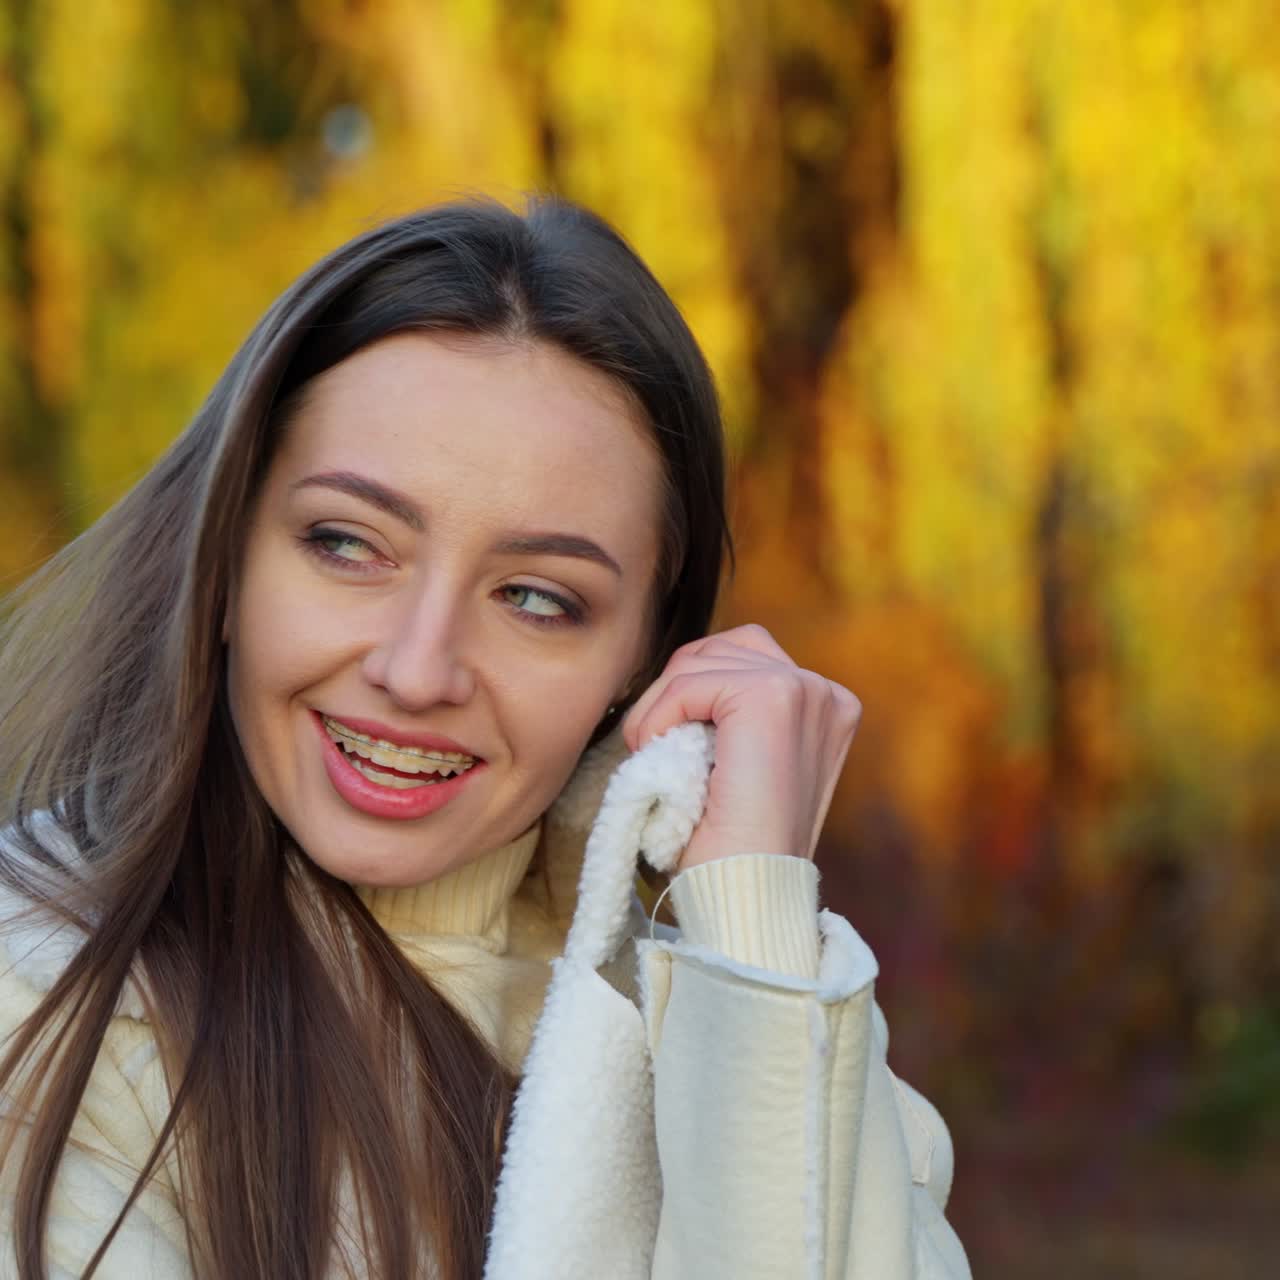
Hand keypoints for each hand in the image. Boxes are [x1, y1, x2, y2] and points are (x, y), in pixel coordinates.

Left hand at [620, 624, 861, 870]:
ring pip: (700, 659)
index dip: (691, 693)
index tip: (675, 749)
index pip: (742, 656)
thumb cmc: (730, 849)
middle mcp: (825, 693)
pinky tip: (653, 755)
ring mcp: (805, 691)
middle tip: (653, 749)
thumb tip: (674, 677)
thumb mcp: (736, 767)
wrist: (746, 900)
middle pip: (721, 647)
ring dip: (661, 704)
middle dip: (674, 689)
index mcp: (825, 708)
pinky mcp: (773, 698)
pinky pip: (689, 680)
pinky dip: (657, 714)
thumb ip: (727, 716)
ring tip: (655, 757)